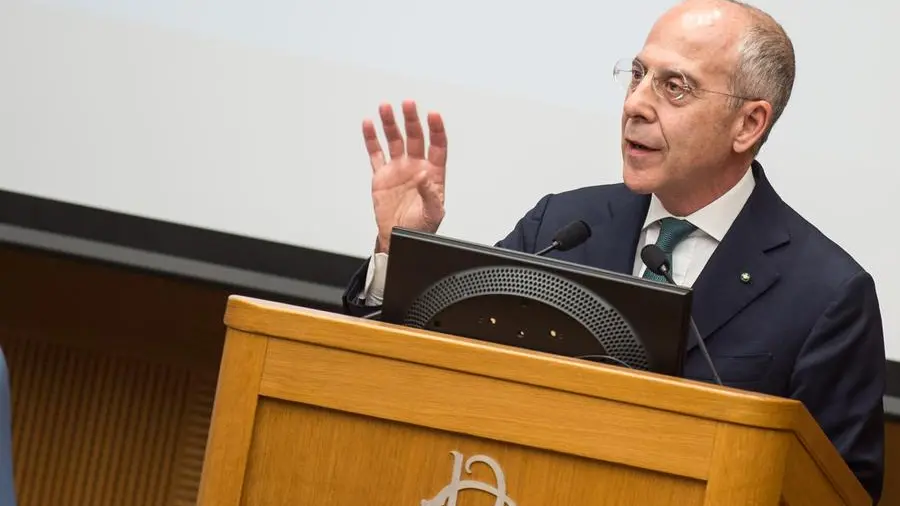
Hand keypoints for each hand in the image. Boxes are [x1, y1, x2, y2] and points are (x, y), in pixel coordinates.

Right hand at [364, 100, 446, 252]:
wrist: (397, 237)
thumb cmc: (420, 227)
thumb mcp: (432, 214)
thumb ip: (430, 194)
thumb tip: (425, 176)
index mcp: (433, 173)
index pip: (437, 146)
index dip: (436, 130)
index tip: (433, 115)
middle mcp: (415, 166)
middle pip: (415, 137)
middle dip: (411, 120)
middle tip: (407, 104)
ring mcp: (398, 168)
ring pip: (394, 140)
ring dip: (390, 124)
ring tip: (385, 108)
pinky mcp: (381, 174)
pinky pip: (375, 153)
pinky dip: (371, 139)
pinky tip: (368, 124)